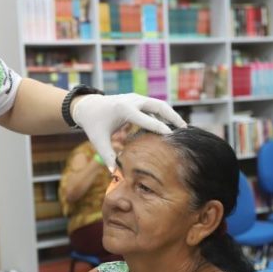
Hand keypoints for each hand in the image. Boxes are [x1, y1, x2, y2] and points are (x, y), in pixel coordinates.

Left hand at [72, 93, 186, 169]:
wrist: (87, 106)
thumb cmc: (94, 125)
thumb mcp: (98, 141)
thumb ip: (107, 156)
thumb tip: (115, 173)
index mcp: (125, 110)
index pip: (148, 120)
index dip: (161, 128)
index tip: (173, 137)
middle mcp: (133, 100)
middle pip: (159, 107)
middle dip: (173, 117)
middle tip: (185, 129)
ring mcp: (136, 98)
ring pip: (159, 105)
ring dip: (170, 115)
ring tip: (182, 128)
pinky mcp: (138, 99)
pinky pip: (153, 106)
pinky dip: (162, 115)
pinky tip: (169, 125)